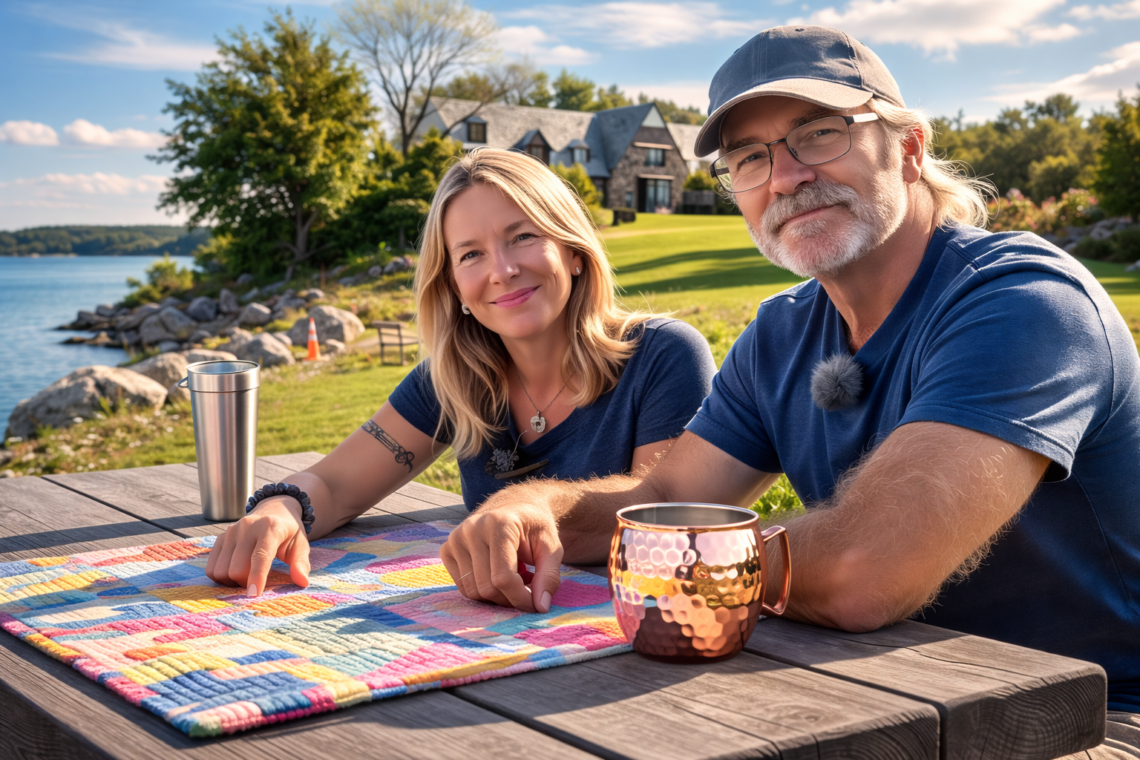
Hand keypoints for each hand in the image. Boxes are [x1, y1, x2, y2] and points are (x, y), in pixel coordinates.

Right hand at [204, 496, 310, 595]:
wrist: (274, 509)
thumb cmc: (289, 531)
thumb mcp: (301, 544)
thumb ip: (301, 563)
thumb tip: (302, 582)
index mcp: (270, 527)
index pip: (260, 556)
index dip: (256, 577)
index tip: (254, 595)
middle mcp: (247, 527)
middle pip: (237, 568)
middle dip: (245, 583)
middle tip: (257, 582)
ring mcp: (231, 531)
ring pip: (221, 570)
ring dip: (231, 581)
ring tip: (246, 576)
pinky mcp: (220, 537)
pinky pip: (211, 567)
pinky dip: (220, 576)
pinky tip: (233, 573)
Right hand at [440, 502, 562, 612]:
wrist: (515, 507)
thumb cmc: (534, 528)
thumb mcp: (552, 548)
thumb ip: (548, 576)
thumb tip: (541, 606)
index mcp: (499, 523)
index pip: (503, 578)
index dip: (520, 598)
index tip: (535, 604)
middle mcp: (472, 528)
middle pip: (486, 587)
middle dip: (509, 599)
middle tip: (526, 591)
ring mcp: (456, 538)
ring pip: (472, 591)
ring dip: (496, 596)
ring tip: (513, 579)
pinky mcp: (447, 549)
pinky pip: (462, 586)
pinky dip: (481, 590)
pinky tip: (496, 576)